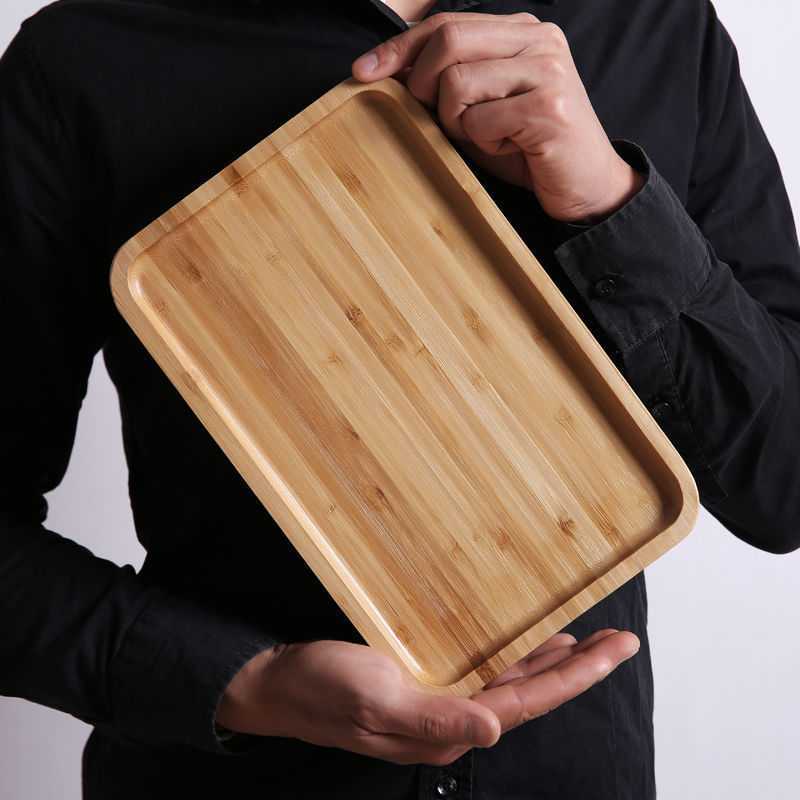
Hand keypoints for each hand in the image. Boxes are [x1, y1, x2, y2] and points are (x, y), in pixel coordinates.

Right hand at [216, 629, 638, 764]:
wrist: (279, 682)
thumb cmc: (322, 689)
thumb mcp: (376, 700)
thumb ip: (435, 719)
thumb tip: (496, 729)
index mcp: (447, 729)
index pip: (528, 703)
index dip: (576, 676)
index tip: (615, 650)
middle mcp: (453, 718)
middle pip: (530, 692)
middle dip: (578, 668)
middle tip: (620, 639)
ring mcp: (439, 698)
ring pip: (511, 680)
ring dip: (551, 660)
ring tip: (588, 640)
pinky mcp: (424, 678)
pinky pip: (483, 666)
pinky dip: (514, 653)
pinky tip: (529, 640)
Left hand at [352, 12, 643, 222]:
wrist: (588, 187)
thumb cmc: (529, 149)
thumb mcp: (482, 108)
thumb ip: (448, 83)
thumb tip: (389, 71)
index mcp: (522, 31)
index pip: (445, 24)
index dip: (399, 47)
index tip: (363, 71)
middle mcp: (538, 39)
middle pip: (447, 41)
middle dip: (424, 86)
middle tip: (442, 120)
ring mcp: (547, 70)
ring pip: (457, 83)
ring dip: (458, 123)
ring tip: (490, 137)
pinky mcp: (549, 107)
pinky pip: (481, 121)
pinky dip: (484, 143)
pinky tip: (511, 149)